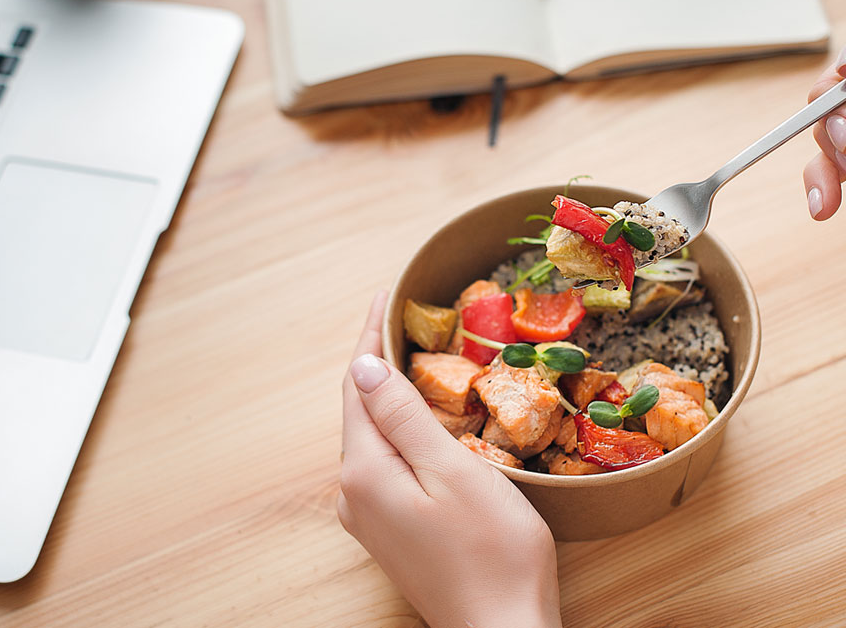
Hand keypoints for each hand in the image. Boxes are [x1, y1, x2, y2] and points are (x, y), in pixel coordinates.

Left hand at [338, 292, 561, 627]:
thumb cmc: (492, 552)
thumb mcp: (454, 472)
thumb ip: (406, 418)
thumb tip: (366, 367)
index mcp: (364, 472)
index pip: (358, 384)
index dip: (372, 334)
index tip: (389, 292)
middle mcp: (353, 494)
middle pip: (359, 409)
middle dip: (378, 359)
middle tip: (405, 311)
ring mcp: (368, 517)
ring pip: (372, 436)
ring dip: (390, 393)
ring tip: (416, 350)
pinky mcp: (389, 531)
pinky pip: (384, 462)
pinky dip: (399, 427)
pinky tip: (422, 415)